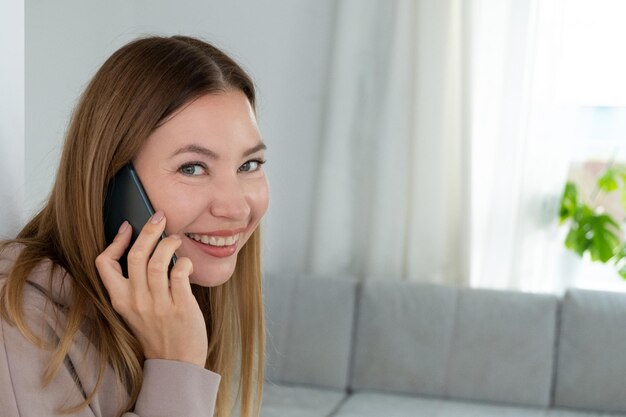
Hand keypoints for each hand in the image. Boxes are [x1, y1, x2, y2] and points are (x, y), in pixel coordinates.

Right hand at [95, 211, 207, 366]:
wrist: (176, 363)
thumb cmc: (158, 331)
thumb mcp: (136, 310)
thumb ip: (136, 284)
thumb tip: (146, 248)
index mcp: (120, 300)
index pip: (104, 264)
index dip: (115, 241)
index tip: (128, 227)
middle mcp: (136, 301)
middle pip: (136, 256)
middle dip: (148, 230)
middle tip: (160, 217)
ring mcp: (158, 305)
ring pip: (158, 262)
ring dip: (169, 243)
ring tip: (176, 239)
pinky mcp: (180, 307)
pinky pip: (180, 274)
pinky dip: (184, 263)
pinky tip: (187, 264)